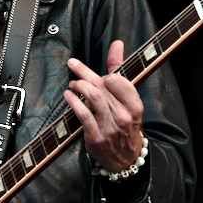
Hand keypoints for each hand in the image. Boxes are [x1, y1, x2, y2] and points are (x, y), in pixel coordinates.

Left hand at [63, 40, 143, 170]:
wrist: (125, 158)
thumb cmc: (124, 124)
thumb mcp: (127, 99)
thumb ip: (119, 70)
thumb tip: (116, 44)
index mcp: (134, 105)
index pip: (118, 80)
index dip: (105, 75)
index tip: (97, 75)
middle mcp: (124, 115)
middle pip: (102, 86)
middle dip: (84, 72)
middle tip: (73, 65)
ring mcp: (110, 127)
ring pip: (93, 98)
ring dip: (79, 85)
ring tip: (72, 83)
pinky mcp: (96, 136)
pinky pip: (83, 114)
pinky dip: (73, 102)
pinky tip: (68, 96)